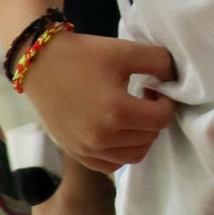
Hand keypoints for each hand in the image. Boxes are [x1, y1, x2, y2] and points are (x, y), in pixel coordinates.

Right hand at [22, 33, 176, 176]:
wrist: (40, 64)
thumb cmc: (84, 55)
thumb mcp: (124, 50)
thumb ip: (157, 62)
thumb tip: (173, 78)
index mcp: (117, 112)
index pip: (161, 119)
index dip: (166, 102)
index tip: (154, 87)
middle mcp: (103, 138)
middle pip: (149, 138)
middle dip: (154, 118)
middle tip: (146, 98)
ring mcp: (88, 151)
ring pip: (134, 156)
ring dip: (141, 137)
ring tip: (132, 114)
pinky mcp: (77, 155)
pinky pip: (112, 164)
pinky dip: (122, 151)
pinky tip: (118, 129)